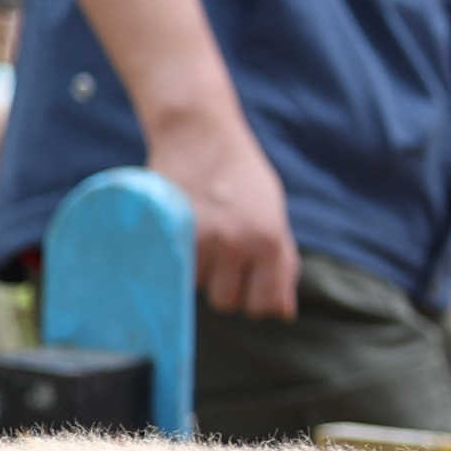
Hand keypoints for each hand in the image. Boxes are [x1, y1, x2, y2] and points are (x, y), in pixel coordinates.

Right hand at [150, 99, 301, 320]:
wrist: (200, 138)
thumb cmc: (244, 179)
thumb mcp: (275, 216)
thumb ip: (282, 263)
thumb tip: (283, 312)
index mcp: (269, 241)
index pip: (265, 304)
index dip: (258, 303)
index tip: (251, 290)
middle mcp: (235, 244)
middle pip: (227, 302)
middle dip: (226, 289)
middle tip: (224, 260)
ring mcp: (198, 239)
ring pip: (196, 287)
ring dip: (198, 272)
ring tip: (203, 239)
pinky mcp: (168, 232)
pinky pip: (172, 270)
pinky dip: (177, 262)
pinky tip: (183, 239)